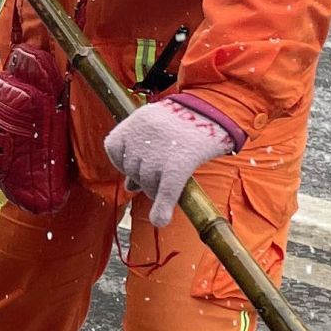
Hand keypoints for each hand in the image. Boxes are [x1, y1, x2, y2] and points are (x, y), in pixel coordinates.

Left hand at [102, 96, 239, 226]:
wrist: (217, 110)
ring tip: (171, 180)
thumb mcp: (156, 121)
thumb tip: (129, 187)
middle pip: (132, 168)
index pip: (113, 148)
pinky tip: (160, 220)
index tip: (140, 161)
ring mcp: (159, 151)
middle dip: (144, 176)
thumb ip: (138, 148)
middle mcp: (143, 135)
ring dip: (155, 189)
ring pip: (147, 182)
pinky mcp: (178, 164)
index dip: (124, 159)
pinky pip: (164, 191)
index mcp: (136, 120)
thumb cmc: (186, 120)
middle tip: (163, 171)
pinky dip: (161, 208)